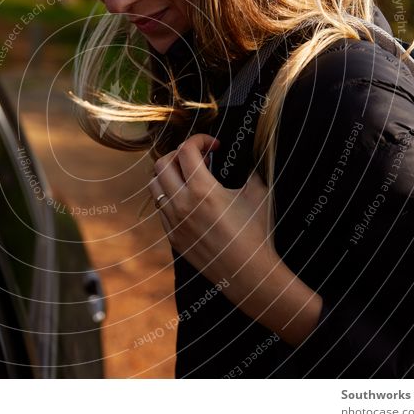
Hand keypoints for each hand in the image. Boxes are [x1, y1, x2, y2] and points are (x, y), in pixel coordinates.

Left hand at [149, 133, 321, 345]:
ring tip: (190, 177)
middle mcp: (182, 204)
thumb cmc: (257, 233)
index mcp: (203, 190)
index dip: (200, 139)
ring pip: (155, 185)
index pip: (186, 150)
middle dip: (180, 154)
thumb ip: (247, 169)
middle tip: (199, 158)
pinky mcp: (173, 237)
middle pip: (162, 163)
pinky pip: (160, 208)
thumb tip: (244, 156)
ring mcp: (174, 222)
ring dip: (169, 174)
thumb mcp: (258, 192)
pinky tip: (189, 199)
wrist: (249, 274)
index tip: (215, 145)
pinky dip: (170, 196)